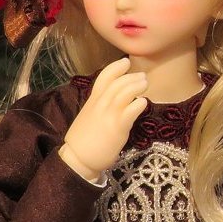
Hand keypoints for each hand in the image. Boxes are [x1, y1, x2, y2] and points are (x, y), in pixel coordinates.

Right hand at [60, 58, 147, 181]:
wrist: (77, 159)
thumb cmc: (84, 139)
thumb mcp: (88, 116)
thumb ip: (100, 105)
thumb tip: (115, 98)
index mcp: (92, 101)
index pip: (104, 77)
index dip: (116, 67)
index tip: (126, 62)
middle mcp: (100, 105)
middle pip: (118, 83)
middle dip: (132, 76)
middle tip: (142, 76)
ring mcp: (109, 115)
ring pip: (125, 93)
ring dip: (137, 86)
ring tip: (145, 84)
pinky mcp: (117, 127)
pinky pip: (131, 111)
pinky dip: (139, 103)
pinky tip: (144, 103)